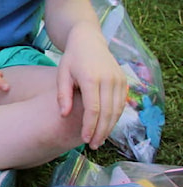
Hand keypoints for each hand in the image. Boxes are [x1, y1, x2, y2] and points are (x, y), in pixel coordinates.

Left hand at [56, 25, 126, 149]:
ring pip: (117, 110)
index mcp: (91, 78)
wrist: (89, 41)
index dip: (90, 126)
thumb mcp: (62, 73)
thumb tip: (64, 115)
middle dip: (100, 131)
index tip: (85, 139)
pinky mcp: (124, 81)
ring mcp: (119, 80)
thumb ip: (62, 95)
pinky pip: (121, 104)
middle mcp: (108, 79)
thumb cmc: (72, 59)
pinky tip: (107, 126)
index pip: (93, 109)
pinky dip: (115, 117)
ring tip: (99, 140)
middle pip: (107, 112)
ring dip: (109, 127)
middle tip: (93, 145)